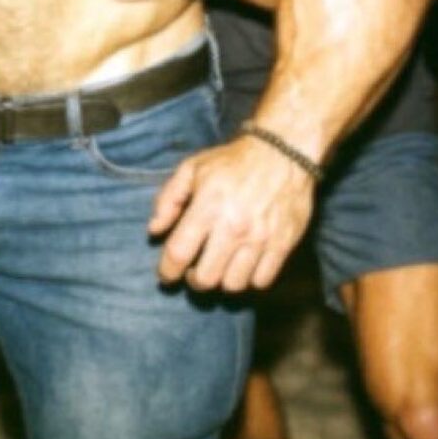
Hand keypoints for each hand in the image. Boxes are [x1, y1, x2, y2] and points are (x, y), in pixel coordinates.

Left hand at [149, 135, 314, 291]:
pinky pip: (261, 281)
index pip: (179, 254)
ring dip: (221, 281)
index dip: (167, 271)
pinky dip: (249, 279)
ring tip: (219, 267)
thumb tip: (154, 230)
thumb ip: (168, 199)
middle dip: (194, 280)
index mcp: (208, 207)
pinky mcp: (283, 245)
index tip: (166, 275)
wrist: (283, 152)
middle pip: (206, 279)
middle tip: (194, 271)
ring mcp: (260, 239)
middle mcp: (234, 227)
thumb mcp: (192, 168)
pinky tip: (243, 265)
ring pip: (234, 285)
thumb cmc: (233, 161)